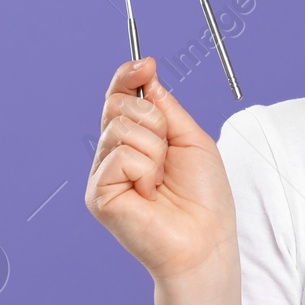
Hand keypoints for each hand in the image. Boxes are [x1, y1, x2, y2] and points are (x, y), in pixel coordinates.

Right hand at [84, 58, 237, 280]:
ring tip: (160, 180)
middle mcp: (113, 154)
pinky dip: (145, 170)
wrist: (206, 240)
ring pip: (122, 128)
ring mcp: (102, 174)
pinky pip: (120, 156)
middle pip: (119, 106)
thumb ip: (165, 105)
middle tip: (169, 155)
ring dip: (155, 150)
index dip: (128, 76)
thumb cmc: (204, 196)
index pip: (119, 98)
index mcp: (135, 140)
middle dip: (156, 122)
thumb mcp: (191, 138)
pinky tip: (149, 193)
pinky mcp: (97, 194)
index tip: (145, 64)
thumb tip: (144, 69)